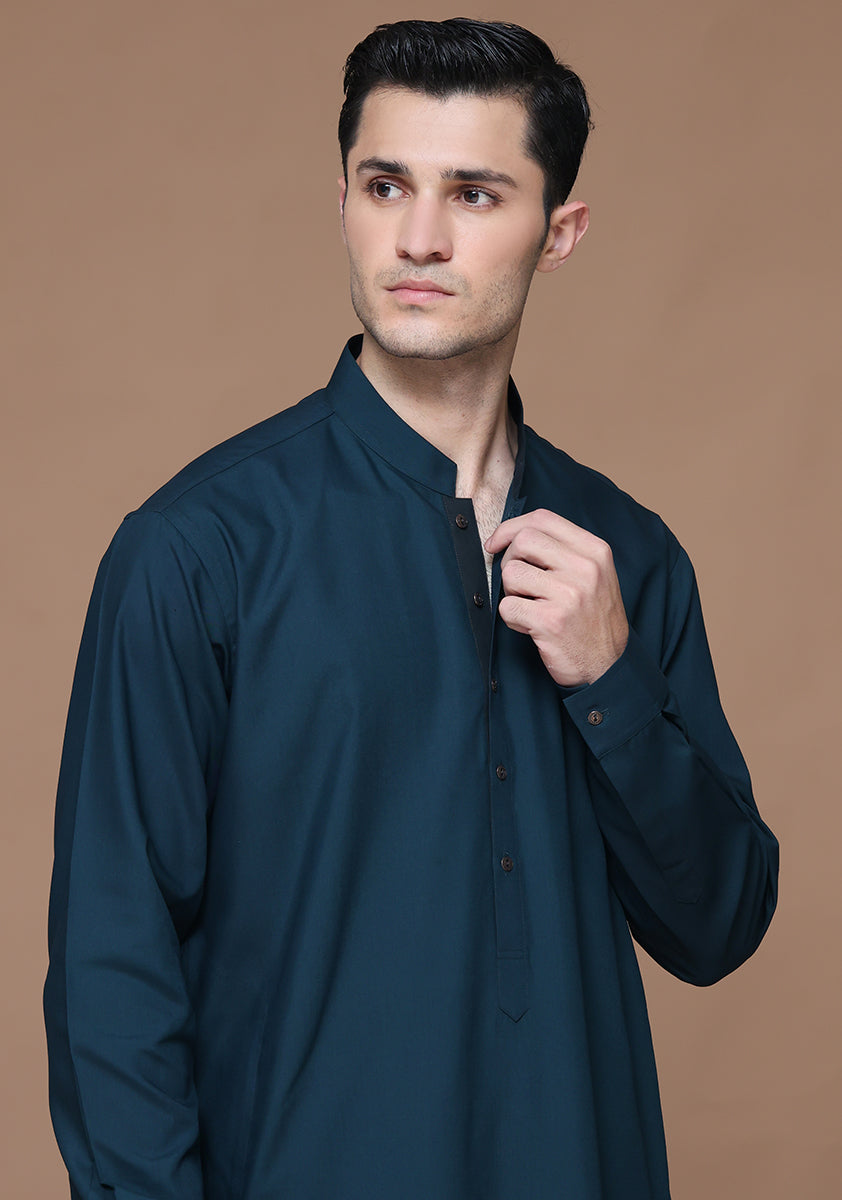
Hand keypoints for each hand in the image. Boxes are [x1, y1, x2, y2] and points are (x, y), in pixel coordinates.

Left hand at [485, 508, 628, 687]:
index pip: (543, 519)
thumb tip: (513, 535)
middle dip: (509, 561)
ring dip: (511, 593)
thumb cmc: (594, 618)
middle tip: (518, 584)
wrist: (609, 666)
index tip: (496, 543)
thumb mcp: (595, 574)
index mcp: (595, 551)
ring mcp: (569, 594)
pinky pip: (507, 607)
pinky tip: (531, 626)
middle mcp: (585, 568)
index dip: (511, 527)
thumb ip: (563, 550)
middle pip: (523, 541)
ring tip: (530, 607)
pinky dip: (512, 619)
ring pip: (511, 573)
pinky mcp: (551, 621)